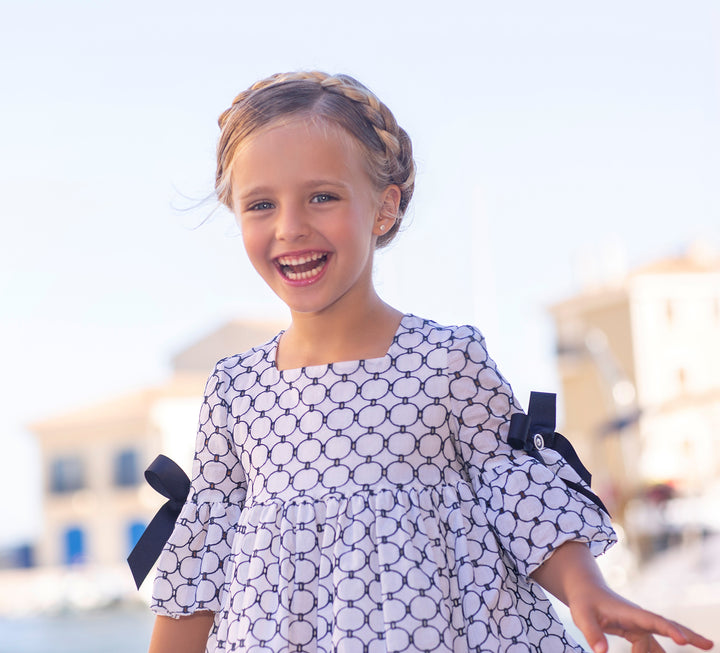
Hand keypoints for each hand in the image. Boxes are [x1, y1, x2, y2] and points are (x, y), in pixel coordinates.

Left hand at [568, 584, 713, 652]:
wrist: (585, 590)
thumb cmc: (583, 601)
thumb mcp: (582, 616)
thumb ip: (591, 633)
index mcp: (630, 612)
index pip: (653, 621)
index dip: (669, 630)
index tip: (682, 640)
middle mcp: (638, 618)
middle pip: (667, 626)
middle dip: (688, 635)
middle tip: (709, 645)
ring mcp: (638, 625)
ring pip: (660, 641)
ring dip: (676, 646)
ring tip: (702, 648)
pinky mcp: (635, 631)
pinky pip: (650, 646)